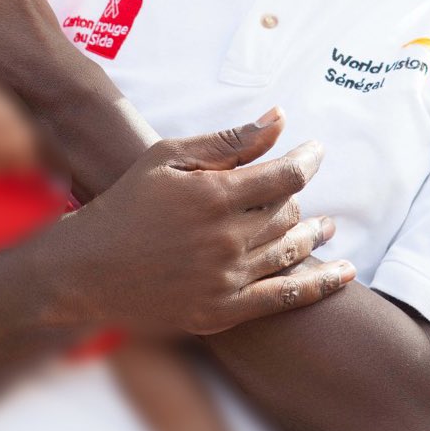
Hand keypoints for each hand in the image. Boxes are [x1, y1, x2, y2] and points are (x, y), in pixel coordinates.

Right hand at [67, 111, 355, 335]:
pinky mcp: (221, 312)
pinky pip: (283, 298)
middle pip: (289, 212)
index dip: (308, 158)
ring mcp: (226, 279)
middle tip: (304, 185)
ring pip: (290, 251)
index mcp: (215, 195)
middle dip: (302, 195)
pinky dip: (318, 285)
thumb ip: (228, 141)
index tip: (316, 149)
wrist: (87, 269)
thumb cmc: (127, 202)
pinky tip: (343, 275)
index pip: (285, 174)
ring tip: (328, 226)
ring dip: (315, 235)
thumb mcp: (170, 157)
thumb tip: (278, 118)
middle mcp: (226, 238)